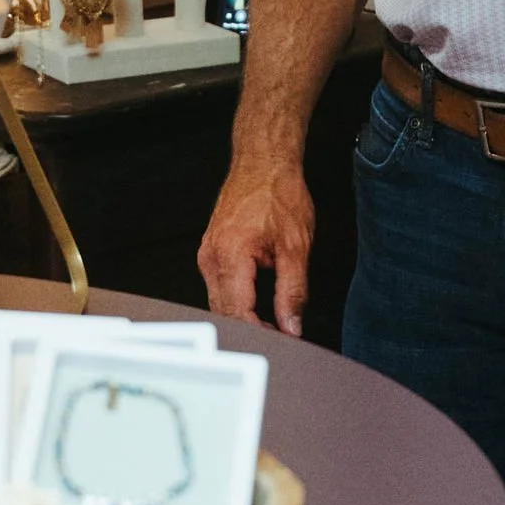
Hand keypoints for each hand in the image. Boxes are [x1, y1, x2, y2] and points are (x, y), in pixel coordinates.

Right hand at [199, 155, 315, 338]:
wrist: (264, 161)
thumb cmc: (277, 192)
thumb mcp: (296, 245)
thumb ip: (292, 291)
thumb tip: (291, 326)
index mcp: (230, 256)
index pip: (238, 314)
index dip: (260, 335)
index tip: (283, 343)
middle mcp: (211, 257)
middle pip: (224, 313)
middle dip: (251, 331)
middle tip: (281, 339)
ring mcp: (207, 254)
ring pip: (219, 303)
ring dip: (243, 317)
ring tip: (272, 326)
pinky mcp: (211, 252)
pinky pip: (219, 288)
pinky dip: (237, 301)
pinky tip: (257, 305)